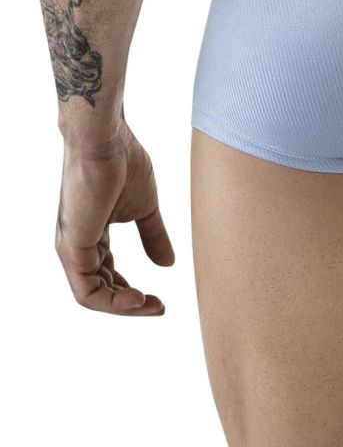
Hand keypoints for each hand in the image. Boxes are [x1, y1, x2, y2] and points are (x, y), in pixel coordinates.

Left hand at [56, 121, 174, 313]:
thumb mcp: (146, 207)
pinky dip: (112, 302)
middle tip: (158, 307)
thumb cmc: (123, 161)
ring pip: (92, 296)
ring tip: (150, 304)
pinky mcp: (71, 246)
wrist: (106, 138)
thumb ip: (153, 235)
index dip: (131, 291)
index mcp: (92, 235)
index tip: (160, 297)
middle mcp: (77, 244)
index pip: (106, 275)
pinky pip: (87, 290)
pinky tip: (136, 298)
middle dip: (130, 305)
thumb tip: (168, 265)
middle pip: (100, 289)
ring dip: (123, 308)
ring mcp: (72, 247)